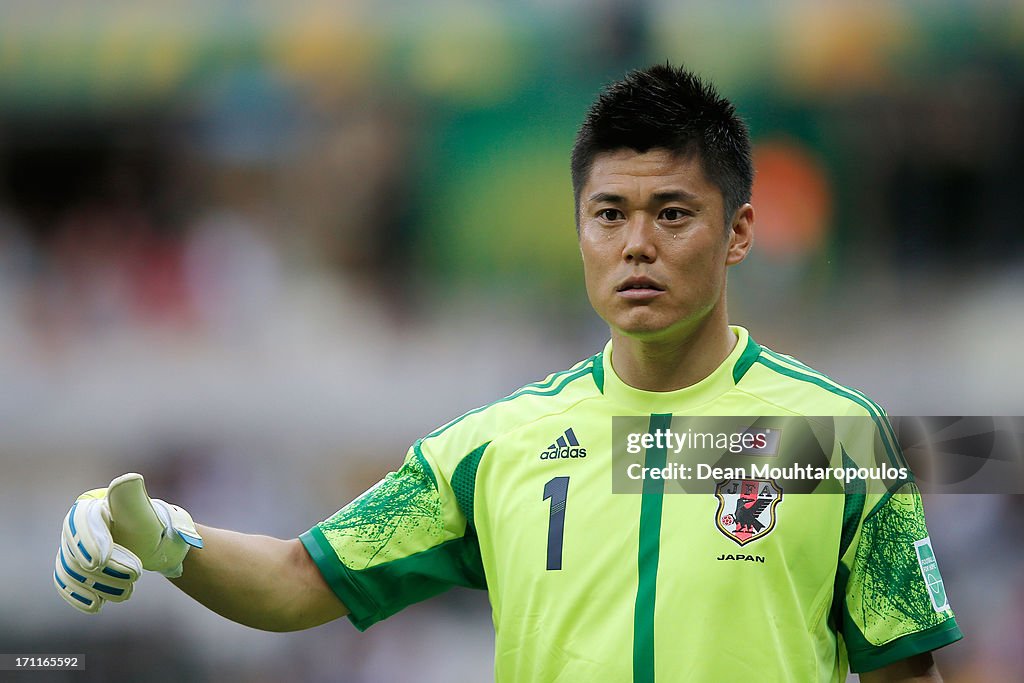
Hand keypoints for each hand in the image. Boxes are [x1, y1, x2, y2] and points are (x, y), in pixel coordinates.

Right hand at [54, 473, 202, 613]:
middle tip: (135, 574)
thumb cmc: (153, 525)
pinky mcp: (73, 568)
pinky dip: (78, 595)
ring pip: (73, 571)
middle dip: (105, 569)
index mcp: (90, 506)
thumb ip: (133, 497)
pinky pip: (66, 583)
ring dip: (99, 585)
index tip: (101, 561)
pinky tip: (97, 605)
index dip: (89, 543)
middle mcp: (75, 527)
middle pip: (77, 551)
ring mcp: (72, 548)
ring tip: (128, 591)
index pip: (81, 524)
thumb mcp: (146, 511)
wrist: (157, 544)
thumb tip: (129, 479)